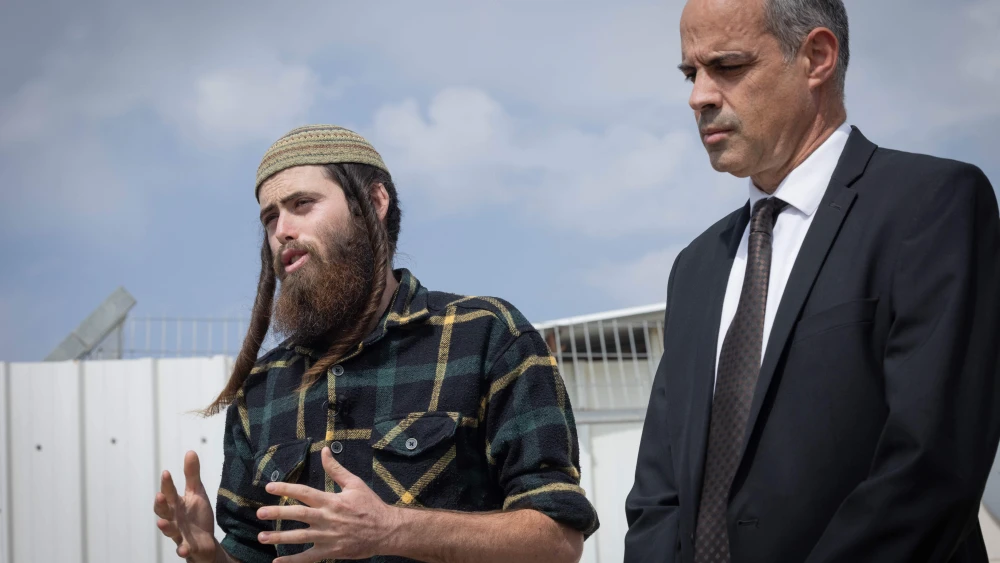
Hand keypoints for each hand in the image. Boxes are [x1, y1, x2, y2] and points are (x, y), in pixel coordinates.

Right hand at [153, 451, 218, 561]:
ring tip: (162, 523)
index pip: (169, 492)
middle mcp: (174, 518)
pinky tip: (183, 549)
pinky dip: (182, 549)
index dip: (167, 483)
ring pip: (169, 530)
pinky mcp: (187, 546)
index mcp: (176, 504)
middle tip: (160, 496)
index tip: (166, 472)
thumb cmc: (197, 516)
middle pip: (163, 511)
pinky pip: (183, 548)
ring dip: (165, 527)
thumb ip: (191, 475)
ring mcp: (179, 533)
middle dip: (160, 504)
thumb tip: (190, 451)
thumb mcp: (196, 493)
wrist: (204, 541)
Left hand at [256, 447, 400, 561]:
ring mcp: (327, 537)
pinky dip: (292, 561)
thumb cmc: (371, 505)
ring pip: (299, 538)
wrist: (386, 530)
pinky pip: (308, 558)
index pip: (304, 493)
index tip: (269, 488)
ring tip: (262, 537)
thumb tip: (324, 450)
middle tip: (259, 513)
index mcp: (331, 501)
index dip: (285, 489)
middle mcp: (327, 518)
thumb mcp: (355, 484)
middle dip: (277, 513)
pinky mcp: (330, 552)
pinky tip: (277, 562)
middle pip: (297, 515)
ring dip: (279, 538)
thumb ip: (336, 469)